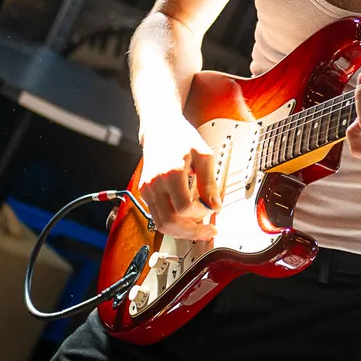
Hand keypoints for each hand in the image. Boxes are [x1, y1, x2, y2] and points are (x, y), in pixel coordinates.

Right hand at [137, 112, 222, 240]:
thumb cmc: (180, 137)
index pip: (185, 208)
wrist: (160, 128)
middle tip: (209, 232)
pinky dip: (173, 223)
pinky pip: (157, 216)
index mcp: (171, 173)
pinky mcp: (145, 193)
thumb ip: (210, 182)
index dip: (202, 213)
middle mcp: (155, 184)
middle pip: (170, 222)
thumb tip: (216, 205)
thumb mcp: (203, 155)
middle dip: (192, 233)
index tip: (213, 207)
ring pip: (161, 224)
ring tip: (200, 230)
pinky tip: (187, 220)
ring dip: (182, 232)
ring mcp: (147, 190)